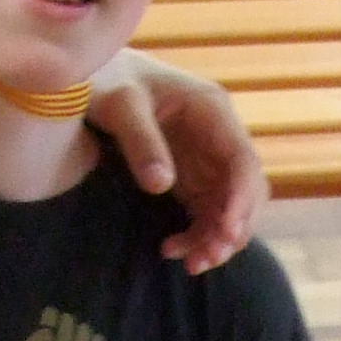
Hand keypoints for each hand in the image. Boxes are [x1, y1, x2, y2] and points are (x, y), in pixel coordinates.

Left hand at [87, 51, 265, 273]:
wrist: (94, 75)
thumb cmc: (109, 80)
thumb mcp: (121, 106)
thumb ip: (141, 142)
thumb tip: (161, 185)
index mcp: (212, 110)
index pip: (243, 160)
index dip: (241, 198)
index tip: (227, 231)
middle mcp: (219, 136)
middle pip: (246, 189)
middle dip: (233, 226)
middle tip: (207, 258)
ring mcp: (207, 158)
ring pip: (229, 207)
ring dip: (217, 238)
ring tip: (191, 265)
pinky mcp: (191, 176)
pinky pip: (206, 213)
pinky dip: (197, 235)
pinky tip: (172, 250)